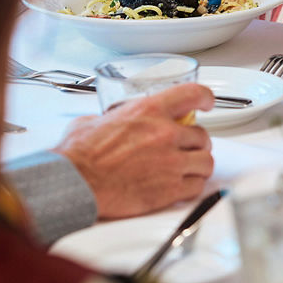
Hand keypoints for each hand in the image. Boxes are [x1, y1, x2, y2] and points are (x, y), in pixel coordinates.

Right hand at [54, 83, 214, 217]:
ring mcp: (171, 162)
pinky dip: (192, 185)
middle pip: (202, 135)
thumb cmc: (79, 155)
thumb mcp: (93, 122)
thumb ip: (113, 118)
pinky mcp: (170, 188)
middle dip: (195, 142)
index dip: (205, 98)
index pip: (193, 94)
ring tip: (187, 168)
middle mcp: (165, 133)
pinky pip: (197, 185)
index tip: (207, 102)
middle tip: (186, 147)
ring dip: (198, 164)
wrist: (75, 183)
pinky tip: (182, 185)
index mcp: (149, 111)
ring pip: (206, 161)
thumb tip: (109, 120)